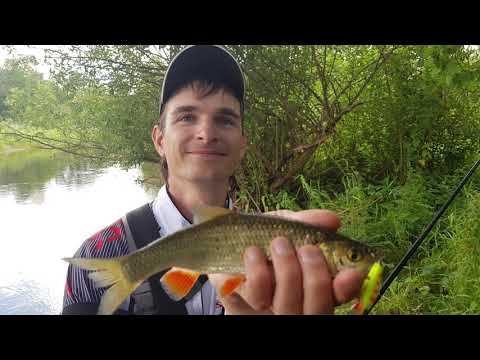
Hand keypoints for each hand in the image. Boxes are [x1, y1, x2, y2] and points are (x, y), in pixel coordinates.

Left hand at [209, 209, 365, 314]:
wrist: (218, 232)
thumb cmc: (259, 232)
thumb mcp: (284, 222)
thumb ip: (307, 222)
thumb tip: (333, 220)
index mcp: (309, 284)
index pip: (337, 295)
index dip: (346, 288)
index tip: (351, 272)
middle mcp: (293, 301)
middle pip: (316, 306)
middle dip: (315, 276)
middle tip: (306, 248)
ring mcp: (267, 308)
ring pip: (286, 305)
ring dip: (285, 271)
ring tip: (277, 243)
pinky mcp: (240, 307)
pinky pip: (253, 300)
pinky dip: (256, 273)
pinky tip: (252, 253)